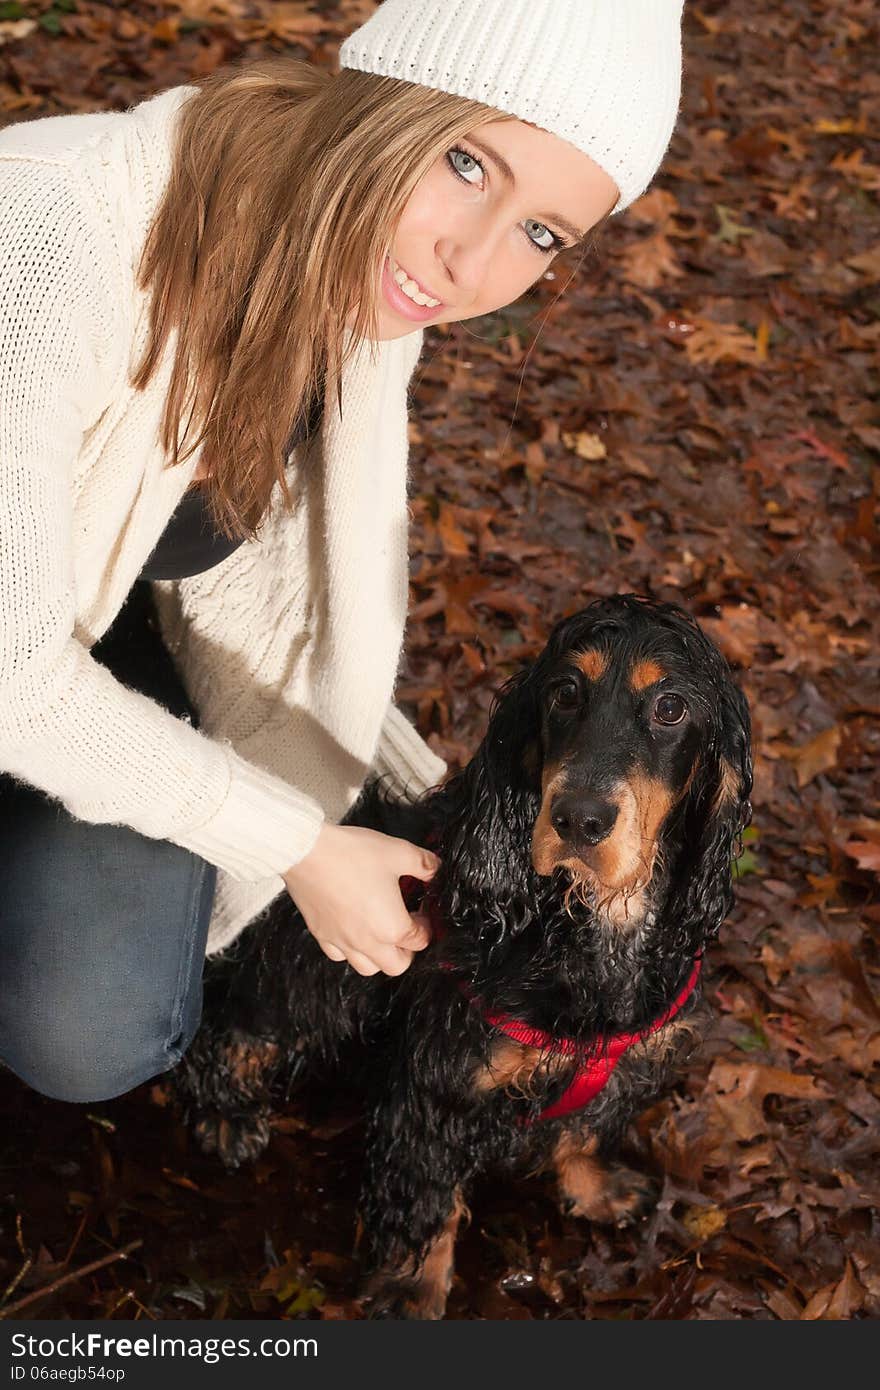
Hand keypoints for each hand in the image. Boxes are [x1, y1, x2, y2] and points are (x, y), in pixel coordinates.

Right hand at [281, 824, 439, 976]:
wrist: (307, 852)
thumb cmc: (352, 854)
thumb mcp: (399, 852)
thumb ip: (424, 864)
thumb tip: (436, 870)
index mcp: (392, 927)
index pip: (420, 940)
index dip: (427, 924)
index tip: (422, 909)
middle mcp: (367, 942)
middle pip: (397, 965)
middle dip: (407, 949)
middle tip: (407, 926)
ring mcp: (341, 941)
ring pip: (367, 967)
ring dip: (379, 955)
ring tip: (381, 931)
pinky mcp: (321, 935)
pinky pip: (339, 955)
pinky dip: (349, 949)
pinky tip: (352, 928)